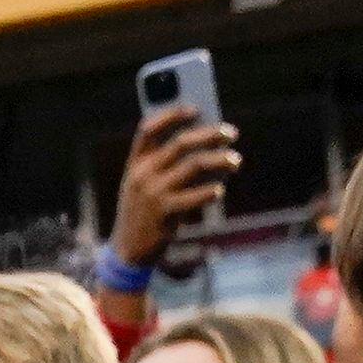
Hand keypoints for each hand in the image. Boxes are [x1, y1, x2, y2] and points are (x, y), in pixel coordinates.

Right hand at [112, 105, 242, 269]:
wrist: (127, 252)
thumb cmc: (142, 214)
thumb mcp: (142, 186)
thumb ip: (163, 166)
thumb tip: (204, 145)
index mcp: (134, 164)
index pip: (148, 129)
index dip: (172, 114)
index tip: (195, 109)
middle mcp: (142, 175)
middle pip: (181, 142)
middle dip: (210, 134)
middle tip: (231, 133)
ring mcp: (153, 193)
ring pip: (194, 165)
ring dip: (220, 160)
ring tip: (235, 160)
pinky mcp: (164, 213)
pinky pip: (196, 195)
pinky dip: (211, 191)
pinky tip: (220, 190)